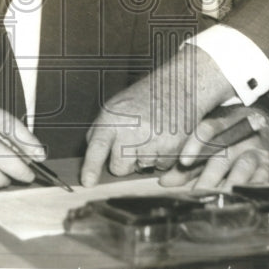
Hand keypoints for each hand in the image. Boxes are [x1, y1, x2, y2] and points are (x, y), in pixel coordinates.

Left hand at [80, 47, 231, 186]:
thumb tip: (91, 158)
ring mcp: (152, 142)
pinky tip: (163, 137)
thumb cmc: (146, 96)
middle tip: (134, 141)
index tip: (88, 183)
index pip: (98, 147)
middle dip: (124, 162)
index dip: (91, 167)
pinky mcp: (171, 149)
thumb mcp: (116, 107)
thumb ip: (101, 131)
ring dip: (145, 158)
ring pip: (141, 168)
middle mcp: (131, 131)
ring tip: (151, 134)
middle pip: (119, 168)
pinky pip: (161, 167)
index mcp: (113, 118)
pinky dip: (162, 157)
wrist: (180, 85)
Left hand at [158, 104, 268, 189]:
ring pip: (242, 168)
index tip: (183, 161)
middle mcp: (240, 135)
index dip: (196, 143)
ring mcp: (256, 150)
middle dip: (209, 177)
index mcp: (223, 123)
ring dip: (228, 185)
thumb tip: (164, 182)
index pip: (209, 128)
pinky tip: (240, 201)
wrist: (265, 127)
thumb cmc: (228, 138)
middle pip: (223, 155)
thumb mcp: (209, 144)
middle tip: (196, 194)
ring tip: (216, 200)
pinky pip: (262, 179)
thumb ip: (188, 165)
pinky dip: (250, 191)